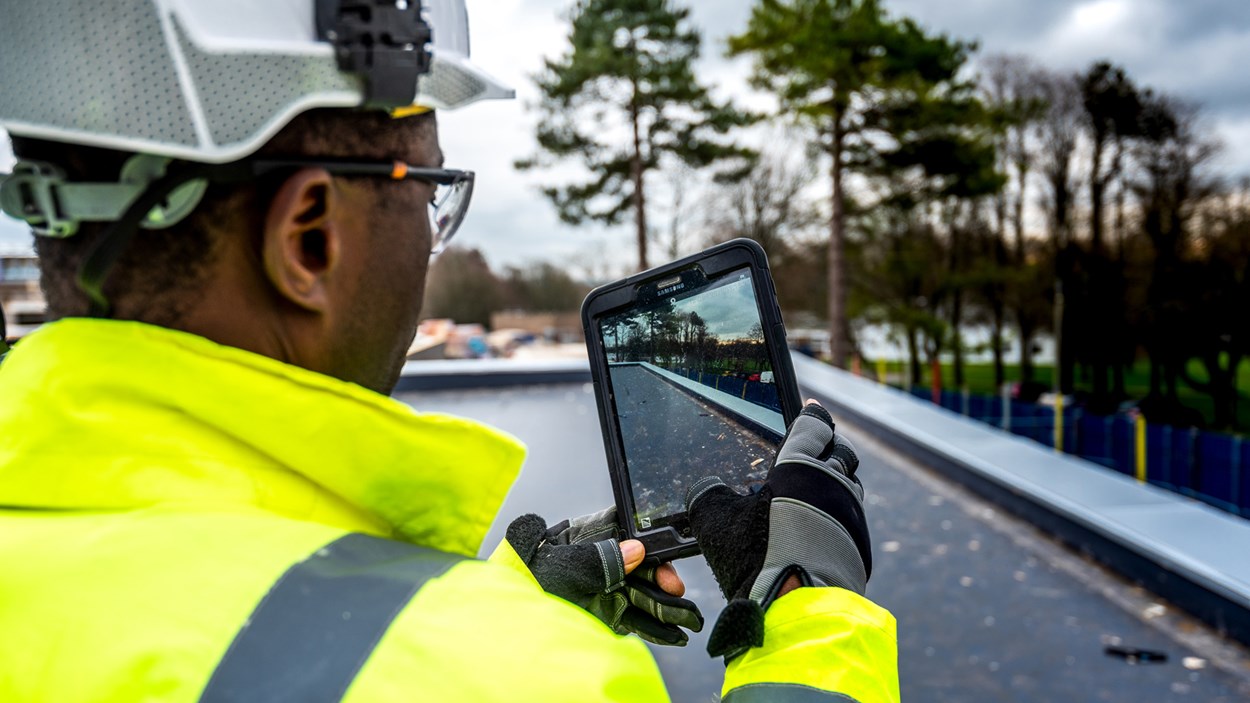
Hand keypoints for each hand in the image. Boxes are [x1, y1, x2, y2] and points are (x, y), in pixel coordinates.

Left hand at [506, 507, 703, 645]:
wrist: (500, 631)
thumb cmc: (519, 587)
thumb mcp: (556, 569)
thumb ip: (596, 559)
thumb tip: (634, 549)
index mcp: (581, 541)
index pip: (622, 534)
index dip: (647, 545)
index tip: (662, 560)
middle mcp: (594, 564)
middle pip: (638, 566)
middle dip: (661, 579)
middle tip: (676, 593)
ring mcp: (599, 592)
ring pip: (640, 595)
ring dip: (665, 607)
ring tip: (689, 621)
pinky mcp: (601, 618)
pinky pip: (633, 620)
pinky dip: (655, 628)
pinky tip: (674, 634)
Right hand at [684, 401, 869, 659]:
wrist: (795, 607)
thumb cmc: (753, 556)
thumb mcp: (714, 519)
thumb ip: (709, 493)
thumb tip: (704, 487)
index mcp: (801, 466)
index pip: (815, 426)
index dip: (812, 415)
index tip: (811, 409)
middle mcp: (834, 484)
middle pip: (842, 451)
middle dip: (830, 444)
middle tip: (817, 446)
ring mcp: (851, 516)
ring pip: (850, 485)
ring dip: (836, 480)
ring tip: (816, 488)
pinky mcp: (859, 546)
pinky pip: (852, 518)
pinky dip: (838, 514)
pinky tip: (820, 526)